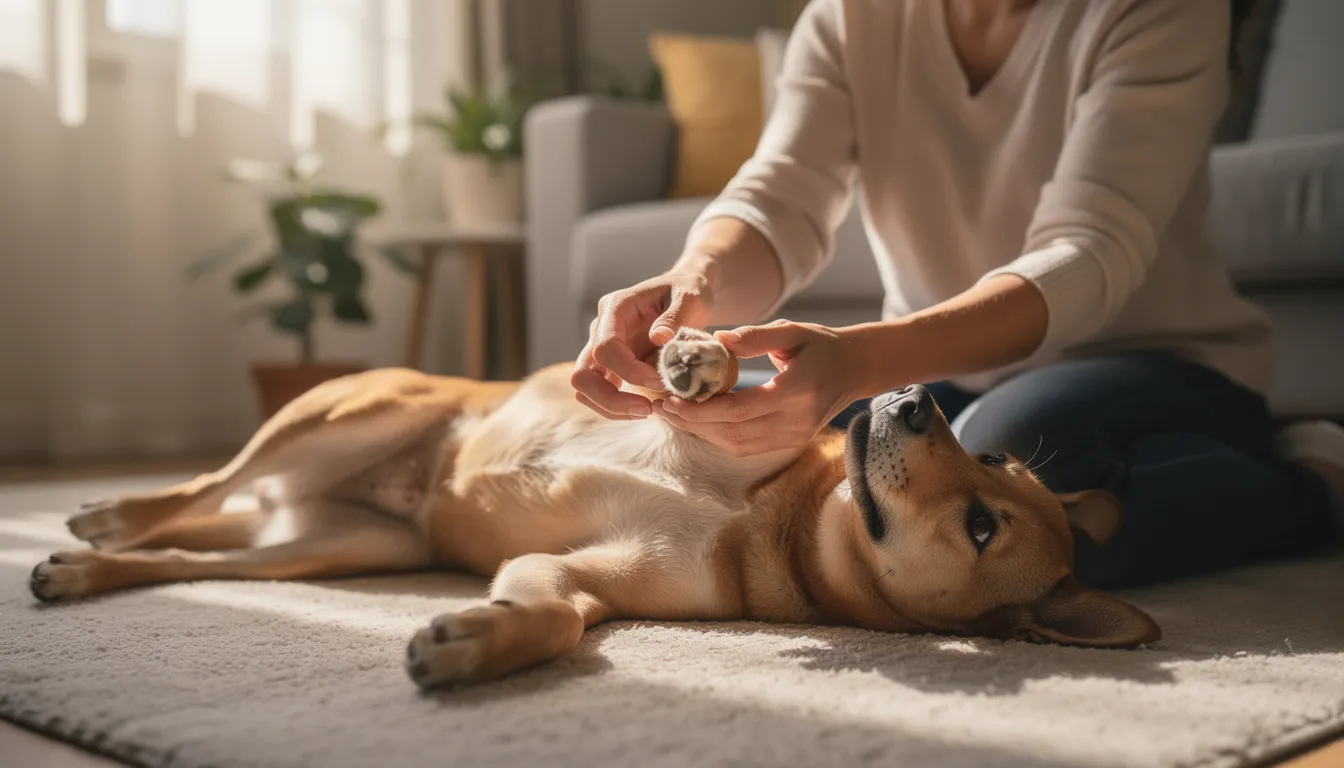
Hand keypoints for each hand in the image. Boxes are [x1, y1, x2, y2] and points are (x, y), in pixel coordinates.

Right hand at [572, 270, 712, 419]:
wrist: (685, 295)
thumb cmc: (687, 292)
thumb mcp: (691, 297)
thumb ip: (676, 316)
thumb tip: (658, 338)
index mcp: (616, 308)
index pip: (605, 347)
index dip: (630, 371)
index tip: (661, 381)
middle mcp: (601, 329)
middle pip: (583, 374)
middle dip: (612, 398)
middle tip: (648, 409)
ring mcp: (601, 348)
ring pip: (585, 389)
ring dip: (613, 407)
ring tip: (649, 411)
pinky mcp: (610, 365)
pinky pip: (601, 393)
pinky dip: (619, 408)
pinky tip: (649, 407)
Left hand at [652, 320, 860, 455]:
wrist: (856, 368)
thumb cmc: (821, 344)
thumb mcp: (793, 330)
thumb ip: (756, 336)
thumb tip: (717, 340)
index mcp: (796, 391)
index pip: (738, 410)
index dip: (700, 409)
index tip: (670, 398)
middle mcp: (796, 421)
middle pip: (732, 432)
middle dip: (691, 423)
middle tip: (659, 407)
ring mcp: (794, 436)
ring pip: (736, 444)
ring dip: (700, 432)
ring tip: (671, 415)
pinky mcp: (791, 443)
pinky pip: (746, 446)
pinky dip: (718, 437)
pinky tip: (698, 422)